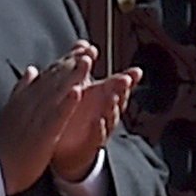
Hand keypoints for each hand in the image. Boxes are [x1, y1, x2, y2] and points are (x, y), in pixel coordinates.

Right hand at [0, 43, 93, 193]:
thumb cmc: (6, 146)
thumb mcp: (11, 113)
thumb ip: (22, 90)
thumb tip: (31, 70)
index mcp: (22, 101)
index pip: (46, 77)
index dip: (64, 62)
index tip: (80, 49)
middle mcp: (28, 107)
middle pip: (52, 81)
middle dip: (71, 64)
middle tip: (89, 49)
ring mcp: (34, 121)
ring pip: (55, 95)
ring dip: (72, 77)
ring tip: (86, 62)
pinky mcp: (40, 137)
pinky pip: (55, 118)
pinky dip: (66, 104)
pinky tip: (78, 92)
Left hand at [50, 66, 136, 183]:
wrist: (62, 151)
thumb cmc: (72, 118)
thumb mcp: (79, 92)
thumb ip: (82, 70)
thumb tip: (83, 44)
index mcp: (99, 100)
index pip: (114, 86)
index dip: (124, 78)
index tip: (132, 71)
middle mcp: (103, 113)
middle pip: (117, 99)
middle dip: (123, 89)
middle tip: (127, 79)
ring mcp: (98, 129)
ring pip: (109, 116)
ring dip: (112, 106)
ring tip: (114, 97)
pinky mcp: (89, 144)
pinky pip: (95, 136)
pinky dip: (98, 128)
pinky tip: (98, 120)